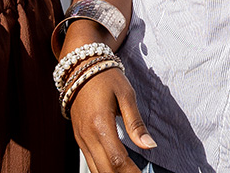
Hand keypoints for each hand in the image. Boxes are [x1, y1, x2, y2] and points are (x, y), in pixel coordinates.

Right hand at [66, 26, 154, 171]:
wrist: (80, 66)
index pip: (117, 159)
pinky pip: (90, 162)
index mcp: (100, 125)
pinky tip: (117, 170)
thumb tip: (150, 146)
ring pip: (96, 169)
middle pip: (106, 169)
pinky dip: (104, 170)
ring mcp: (80, 139)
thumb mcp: (126, 95)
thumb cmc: (106, 77)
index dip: (132, 172)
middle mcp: (87, 136)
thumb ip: (136, 123)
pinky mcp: (79, 139)